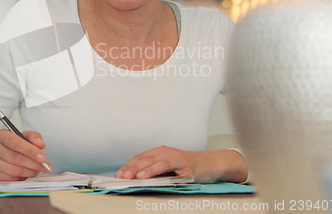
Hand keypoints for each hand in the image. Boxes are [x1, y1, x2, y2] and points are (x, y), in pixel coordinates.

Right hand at [0, 130, 51, 180]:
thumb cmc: (11, 145)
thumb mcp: (22, 136)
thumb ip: (34, 137)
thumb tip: (40, 145)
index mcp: (1, 135)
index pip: (16, 143)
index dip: (31, 151)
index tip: (43, 157)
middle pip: (17, 158)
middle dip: (34, 164)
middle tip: (45, 166)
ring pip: (15, 170)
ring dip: (30, 172)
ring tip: (38, 170)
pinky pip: (11, 179)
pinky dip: (22, 178)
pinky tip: (27, 174)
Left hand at [115, 146, 247, 183]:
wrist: (212, 164)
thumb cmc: (188, 168)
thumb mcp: (169, 168)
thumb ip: (155, 171)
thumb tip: (136, 180)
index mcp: (160, 152)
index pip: (140, 157)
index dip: (128, 165)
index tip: (118, 174)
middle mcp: (167, 152)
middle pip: (145, 159)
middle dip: (132, 168)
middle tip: (122, 177)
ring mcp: (177, 158)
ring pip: (157, 161)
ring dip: (145, 169)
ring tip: (135, 176)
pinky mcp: (187, 166)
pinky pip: (171, 168)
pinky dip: (159, 171)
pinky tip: (152, 177)